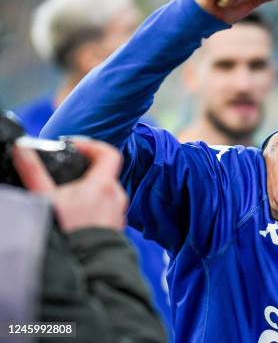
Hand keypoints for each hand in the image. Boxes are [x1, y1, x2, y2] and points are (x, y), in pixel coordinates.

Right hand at [12, 140, 127, 232]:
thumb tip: (22, 149)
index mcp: (104, 185)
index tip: (74, 147)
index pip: (109, 153)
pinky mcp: (116, 228)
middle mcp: (117, 197)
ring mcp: (119, 214)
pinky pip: (106, 211)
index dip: (92, 145)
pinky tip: (76, 218)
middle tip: (66, 175)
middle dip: (85, 172)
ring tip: (67, 200)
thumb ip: (34, 172)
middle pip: (105, 174)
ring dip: (88, 192)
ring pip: (105, 194)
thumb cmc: (69, 234)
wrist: (86, 268)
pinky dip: (93, 209)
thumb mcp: (45, 198)